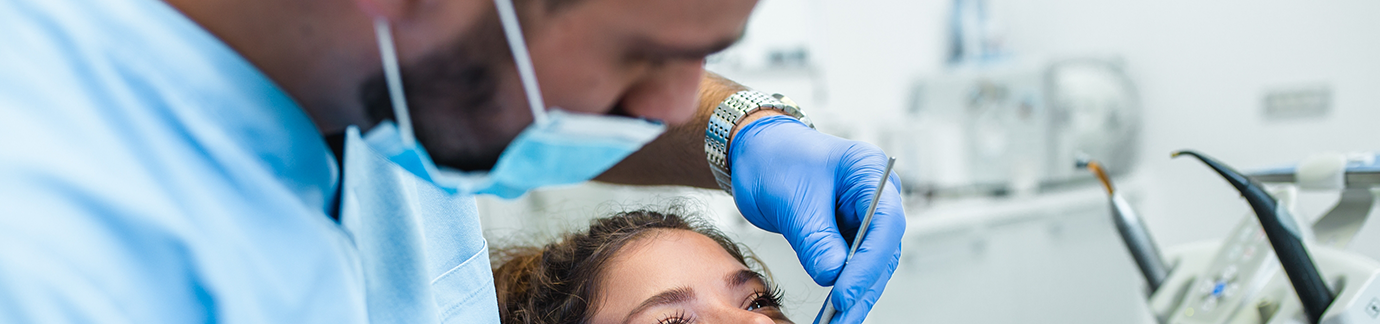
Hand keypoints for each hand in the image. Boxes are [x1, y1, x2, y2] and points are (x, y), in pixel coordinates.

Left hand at [728, 115, 904, 323]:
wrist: (757, 153)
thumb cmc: (774, 159)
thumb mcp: (791, 198)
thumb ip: (814, 237)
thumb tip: (833, 275)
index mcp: (869, 171)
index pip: (884, 224)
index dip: (868, 263)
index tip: (844, 293)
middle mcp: (875, 195)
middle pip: (883, 249)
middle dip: (863, 287)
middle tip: (842, 318)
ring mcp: (864, 216)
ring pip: (872, 263)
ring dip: (856, 295)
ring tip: (837, 321)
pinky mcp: (849, 234)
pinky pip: (853, 266)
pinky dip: (844, 288)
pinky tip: (834, 311)